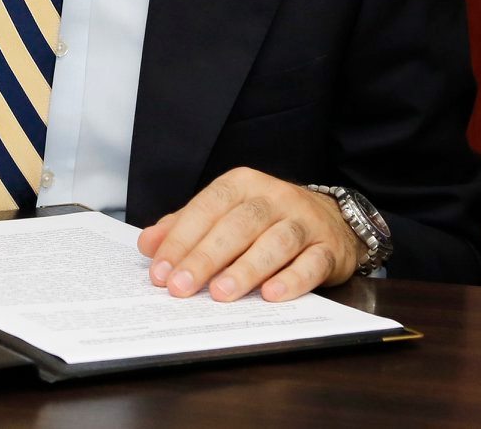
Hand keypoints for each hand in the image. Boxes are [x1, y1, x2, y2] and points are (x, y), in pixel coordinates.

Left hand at [137, 168, 360, 302]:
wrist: (332, 220)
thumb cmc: (266, 220)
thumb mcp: (224, 214)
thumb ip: (185, 226)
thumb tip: (148, 244)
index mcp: (242, 184)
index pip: (206, 208)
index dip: (181, 239)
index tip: (159, 271)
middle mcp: (274, 197)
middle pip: (238, 225)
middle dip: (206, 257)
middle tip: (181, 287)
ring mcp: (304, 221)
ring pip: (275, 242)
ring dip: (246, 269)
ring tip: (221, 293)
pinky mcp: (329, 248)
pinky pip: (312, 264)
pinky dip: (292, 280)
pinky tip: (271, 295)